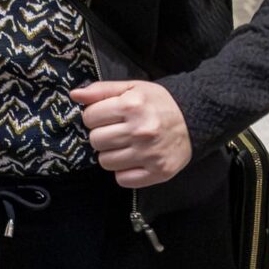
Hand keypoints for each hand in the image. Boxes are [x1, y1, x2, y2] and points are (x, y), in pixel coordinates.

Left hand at [72, 80, 191, 188]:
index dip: (96, 116)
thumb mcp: (133, 88)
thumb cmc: (159, 104)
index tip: (109, 116)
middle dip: (103, 135)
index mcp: (132, 105)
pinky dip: (124, 171)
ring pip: (105, 162)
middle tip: (118, 131)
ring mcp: (149, 154)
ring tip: (126, 145)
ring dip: (112, 154)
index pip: (90, 117)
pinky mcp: (157, 172)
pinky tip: (135, 159)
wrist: (194, 121)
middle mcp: (141, 130)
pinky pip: (122, 179)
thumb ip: (102, 90)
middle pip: (96, 140)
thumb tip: (75, 95)